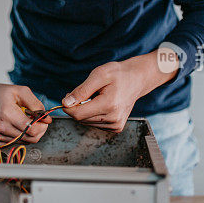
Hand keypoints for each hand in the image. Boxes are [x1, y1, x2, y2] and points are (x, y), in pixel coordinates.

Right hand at [0, 66, 51, 143]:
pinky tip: (17, 126)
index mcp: (8, 114)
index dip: (43, 126)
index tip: (43, 120)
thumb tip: (47, 118)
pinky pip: (14, 143)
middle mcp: (2, 127)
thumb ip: (36, 104)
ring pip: (23, 142)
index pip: (33, 130)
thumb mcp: (20, 91)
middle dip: (39, 130)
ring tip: (24, 121)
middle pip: (30, 139)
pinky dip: (19, 136)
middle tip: (37, 121)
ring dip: (29, 133)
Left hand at [61, 50, 177, 132]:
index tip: (67, 97)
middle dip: (77, 106)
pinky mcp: (116, 127)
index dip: (68, 107)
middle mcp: (114, 118)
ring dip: (85, 110)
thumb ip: (81, 90)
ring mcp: (116, 125)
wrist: (137, 79)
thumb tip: (66, 103)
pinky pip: (95, 123)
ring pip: (87, 122)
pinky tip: (101, 104)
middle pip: (81, 119)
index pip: (78, 114)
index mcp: (109, 105)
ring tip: (96, 97)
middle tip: (83, 92)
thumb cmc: (118, 74)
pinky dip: (93, 114)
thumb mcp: (98, 75)